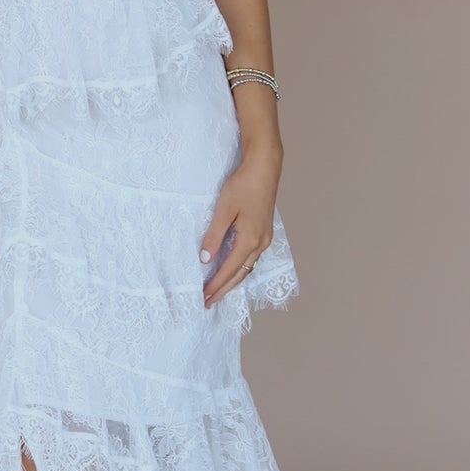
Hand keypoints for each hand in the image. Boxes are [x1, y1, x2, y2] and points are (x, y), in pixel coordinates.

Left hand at [199, 152, 280, 307]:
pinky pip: (251, 257)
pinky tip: (232, 270)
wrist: (265, 168)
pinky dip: (240, 268)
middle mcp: (261, 243)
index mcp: (250, 240)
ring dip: (233, 281)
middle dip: (224, 289)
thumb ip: (214, 236)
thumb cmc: (243, 185)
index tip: (204, 297)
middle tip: (209, 302)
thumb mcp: (224, 210)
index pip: (229, 270)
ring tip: (219, 291)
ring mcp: (265, 238)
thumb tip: (205, 259)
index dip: (216, 285)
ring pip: (247, 267)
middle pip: (241, 274)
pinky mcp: (264, 231)